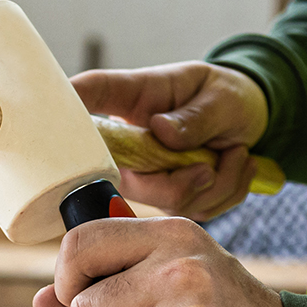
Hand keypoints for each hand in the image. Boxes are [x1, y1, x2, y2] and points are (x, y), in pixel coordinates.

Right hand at [71, 61, 268, 220]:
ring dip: (218, 182)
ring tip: (237, 150)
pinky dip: (229, 190)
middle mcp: (132, 143)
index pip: (90, 97)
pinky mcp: (173, 199)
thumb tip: (161, 132)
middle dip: (180, 182)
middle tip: (213, 161)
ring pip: (173, 202)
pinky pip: (200, 210)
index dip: (67, 108)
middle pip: (130, 180)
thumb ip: (196, 116)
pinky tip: (237, 164)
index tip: (56, 112)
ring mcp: (150, 176)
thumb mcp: (221, 96)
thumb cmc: (226, 96)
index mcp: (134, 100)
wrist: (251, 120)